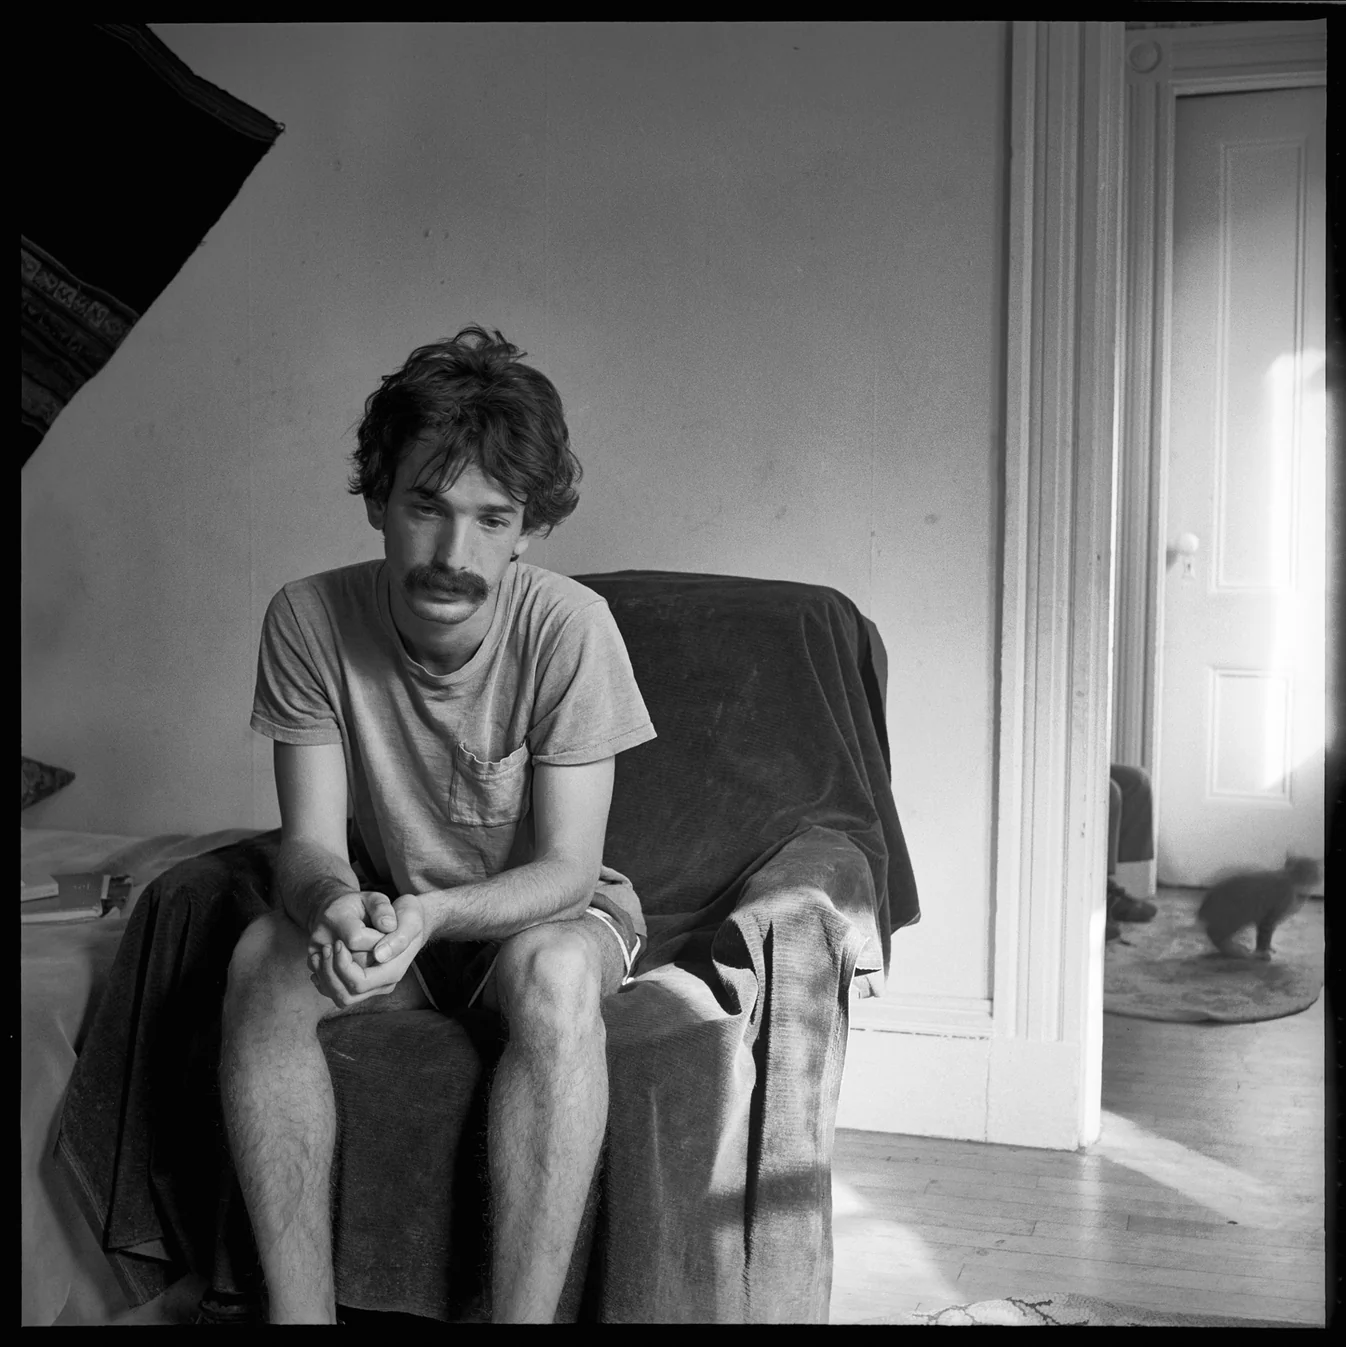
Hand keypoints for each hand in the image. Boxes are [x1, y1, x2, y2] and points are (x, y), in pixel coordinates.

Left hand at [308, 891, 426, 1008]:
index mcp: (393, 970)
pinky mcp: (362, 982)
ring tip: (322, 953)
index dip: (343, 965)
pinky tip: (323, 960)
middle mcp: (383, 983)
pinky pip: (337, 992)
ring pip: (341, 997)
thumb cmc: (408, 915)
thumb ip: (398, 937)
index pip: (360, 981)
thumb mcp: (410, 917)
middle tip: (327, 946)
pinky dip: (325, 980)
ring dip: (326, 978)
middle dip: (330, 971)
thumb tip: (379, 955)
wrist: (408, 919)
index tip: (339, 941)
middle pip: (347, 993)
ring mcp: (372, 985)